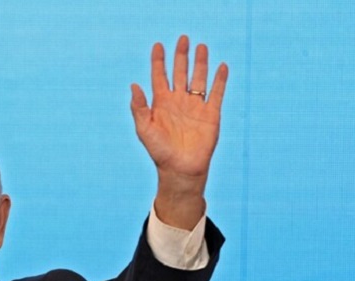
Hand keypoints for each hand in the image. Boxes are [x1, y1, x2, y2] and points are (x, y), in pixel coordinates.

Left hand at [130, 35, 227, 228]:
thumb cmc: (159, 151)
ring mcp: (195, 107)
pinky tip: (221, 67)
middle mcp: (178, 101)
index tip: (157, 45)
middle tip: (183, 38)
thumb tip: (134, 85)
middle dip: (181, 56)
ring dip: (200, 63)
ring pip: (198, 79)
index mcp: (161, 103)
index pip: (159, 76)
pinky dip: (220, 80)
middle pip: (180, 72)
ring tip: (202, 46)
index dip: (158, 61)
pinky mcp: (211, 115)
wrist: (180, 169)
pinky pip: (216, 93)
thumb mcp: (144, 129)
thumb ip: (139, 107)